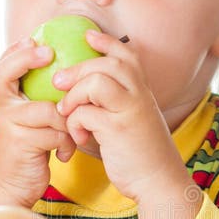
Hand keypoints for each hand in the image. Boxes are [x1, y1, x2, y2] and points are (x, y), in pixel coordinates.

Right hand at [0, 38, 75, 206]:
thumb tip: (68, 73)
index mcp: (5, 102)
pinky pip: (56, 133)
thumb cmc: (29, 152)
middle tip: (49, 54)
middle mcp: (3, 110)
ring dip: (67, 122)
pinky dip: (66, 143)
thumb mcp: (31, 123)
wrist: (11, 189)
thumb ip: (38, 101)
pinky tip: (63, 154)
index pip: (3, 68)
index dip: (16, 51)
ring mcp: (10, 126)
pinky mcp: (22, 144)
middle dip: (27, 60)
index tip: (36, 39)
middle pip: (4, 75)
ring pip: (48, 110)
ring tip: (73, 135)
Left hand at [53, 30, 183, 202]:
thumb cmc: (142, 154)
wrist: (159, 181)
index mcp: (142, 92)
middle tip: (59, 81)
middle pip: (107, 63)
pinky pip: (86, 113)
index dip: (107, 42)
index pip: (127, 55)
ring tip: (66, 110)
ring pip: (96, 82)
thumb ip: (118, 103)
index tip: (88, 36)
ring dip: (74, 94)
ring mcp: (130, 111)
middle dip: (78, 68)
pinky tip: (78, 137)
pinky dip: (75, 123)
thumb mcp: (135, 120)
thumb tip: (88, 91)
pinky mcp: (118, 130)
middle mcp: (139, 96)